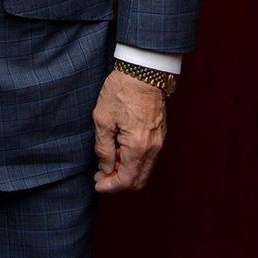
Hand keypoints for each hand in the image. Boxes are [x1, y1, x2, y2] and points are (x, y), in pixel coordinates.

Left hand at [93, 69, 166, 192]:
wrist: (143, 71)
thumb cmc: (121, 91)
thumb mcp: (103, 119)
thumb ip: (104, 148)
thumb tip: (106, 168)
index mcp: (138, 147)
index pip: (127, 180)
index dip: (110, 186)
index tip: (97, 184)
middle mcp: (153, 149)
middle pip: (139, 180)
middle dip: (119, 182)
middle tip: (100, 175)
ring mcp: (159, 142)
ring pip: (144, 169)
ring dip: (127, 171)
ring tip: (108, 162)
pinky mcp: (160, 134)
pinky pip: (148, 157)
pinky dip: (135, 161)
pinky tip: (120, 151)